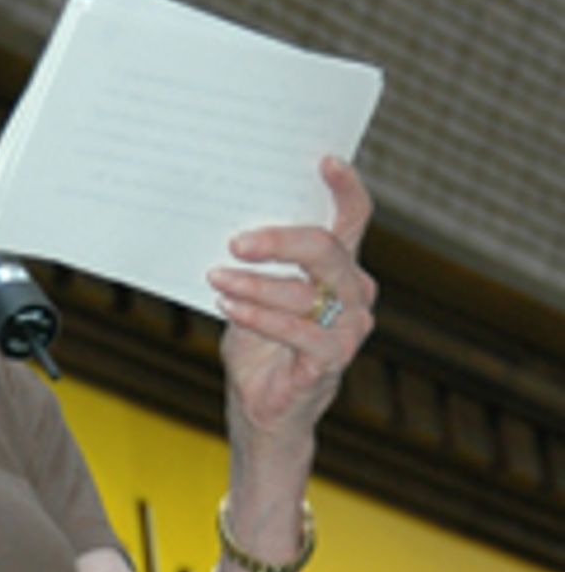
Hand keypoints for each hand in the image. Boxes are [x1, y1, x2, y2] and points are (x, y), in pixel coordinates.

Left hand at [207, 157, 374, 446]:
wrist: (264, 410)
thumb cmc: (259, 346)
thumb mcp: (252, 292)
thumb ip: (253, 261)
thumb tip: (224, 220)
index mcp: (339, 267)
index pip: (354, 217)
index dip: (346, 187)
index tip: (323, 161)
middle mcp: (354, 291)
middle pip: (325, 247)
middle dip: (278, 239)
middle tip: (236, 241)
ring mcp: (349, 326)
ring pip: (303, 290)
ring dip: (254, 282)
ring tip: (217, 277)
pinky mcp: (333, 358)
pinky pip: (296, 330)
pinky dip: (259, 316)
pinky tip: (230, 305)